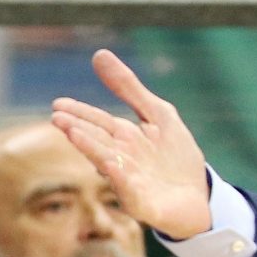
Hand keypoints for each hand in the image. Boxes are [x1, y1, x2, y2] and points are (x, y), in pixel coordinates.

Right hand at [50, 49, 213, 239]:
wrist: (198, 197)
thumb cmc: (175, 156)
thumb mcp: (158, 114)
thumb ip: (129, 88)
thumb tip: (98, 54)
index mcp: (124, 138)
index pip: (98, 122)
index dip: (80, 113)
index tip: (58, 105)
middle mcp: (121, 159)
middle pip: (98, 141)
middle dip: (80, 130)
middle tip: (59, 118)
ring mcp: (129, 182)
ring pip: (108, 162)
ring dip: (91, 148)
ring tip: (74, 134)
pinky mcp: (142, 203)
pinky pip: (129, 190)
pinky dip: (121, 178)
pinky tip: (112, 166)